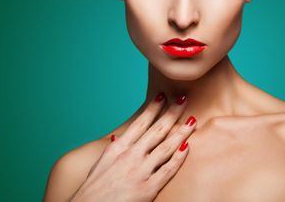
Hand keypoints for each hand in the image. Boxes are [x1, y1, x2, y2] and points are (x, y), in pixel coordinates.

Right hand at [69, 93, 195, 201]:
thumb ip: (112, 149)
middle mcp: (130, 155)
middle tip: (183, 99)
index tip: (163, 96)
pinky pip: (168, 170)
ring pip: (166, 146)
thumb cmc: (93, 189)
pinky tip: (187, 146)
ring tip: (192, 120)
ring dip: (181, 132)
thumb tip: (117, 137)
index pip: (140, 123)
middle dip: (171, 113)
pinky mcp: (148, 188)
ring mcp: (140, 171)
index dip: (153, 108)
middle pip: (156, 130)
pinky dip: (179, 157)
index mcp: (118, 147)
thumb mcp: (100, 163)